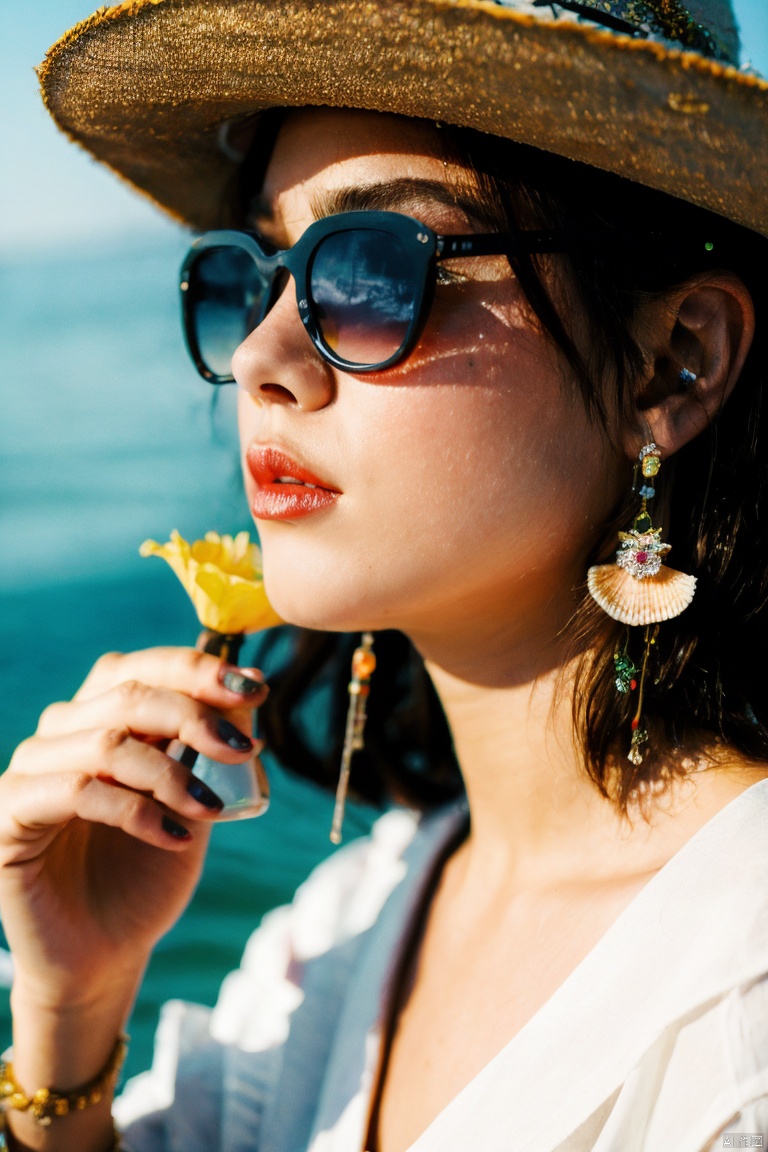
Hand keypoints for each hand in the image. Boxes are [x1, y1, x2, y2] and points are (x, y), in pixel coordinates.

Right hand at [0, 646, 267, 1004]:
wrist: (106, 953)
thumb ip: (210, 748)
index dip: (199, 670)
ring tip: (211, 808)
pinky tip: (175, 838)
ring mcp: (30, 770)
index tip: (256, 687)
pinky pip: (77, 793)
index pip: (143, 667)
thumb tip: (249, 691)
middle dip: (195, 715)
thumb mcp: (195, 800)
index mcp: (100, 716)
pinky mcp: (9, 814)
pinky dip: (137, 811)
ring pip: (107, 744)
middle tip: (243, 747)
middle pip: (128, 694)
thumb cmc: (149, 870)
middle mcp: (60, 732)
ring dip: (172, 772)